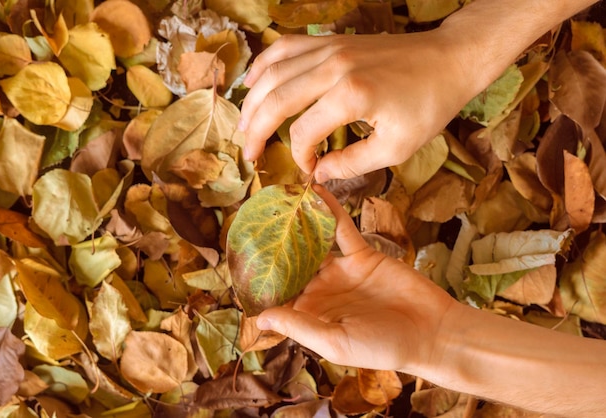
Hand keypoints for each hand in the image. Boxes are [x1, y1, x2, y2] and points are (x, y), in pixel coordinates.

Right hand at [239, 30, 483, 181]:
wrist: (449, 60)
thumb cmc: (428, 106)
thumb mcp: (397, 148)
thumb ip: (352, 163)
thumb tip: (319, 174)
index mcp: (350, 96)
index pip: (302, 133)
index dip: (299, 157)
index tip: (309, 170)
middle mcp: (333, 67)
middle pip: (275, 100)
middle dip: (256, 131)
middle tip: (249, 154)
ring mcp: (330, 48)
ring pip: (273, 72)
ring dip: (252, 100)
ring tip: (243, 124)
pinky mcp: (332, 40)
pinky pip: (286, 47)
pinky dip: (265, 65)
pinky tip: (255, 82)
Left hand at [256, 185, 456, 370]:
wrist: (432, 333)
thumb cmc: (383, 348)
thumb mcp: (336, 342)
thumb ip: (300, 326)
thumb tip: (260, 317)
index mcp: (311, 314)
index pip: (278, 295)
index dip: (261, 281)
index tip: (240, 261)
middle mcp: (322, 290)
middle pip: (291, 265)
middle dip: (273, 247)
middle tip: (251, 222)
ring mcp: (342, 271)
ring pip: (313, 243)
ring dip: (298, 225)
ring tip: (278, 202)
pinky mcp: (362, 255)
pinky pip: (342, 230)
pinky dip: (329, 211)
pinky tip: (314, 193)